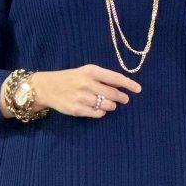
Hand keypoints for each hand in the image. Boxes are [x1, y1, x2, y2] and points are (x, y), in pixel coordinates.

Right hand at [3, 65, 141, 119]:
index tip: (138, 89)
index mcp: (90, 71)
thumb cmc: (71, 78)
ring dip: (111, 106)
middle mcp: (86, 83)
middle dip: (121, 98)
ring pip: (107, 106)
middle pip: (113, 94)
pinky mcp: (77, 110)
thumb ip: (102, 78)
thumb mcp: (85, 72)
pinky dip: (101, 113)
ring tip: (108, 104)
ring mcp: (81, 98)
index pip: (115, 78)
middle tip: (124, 100)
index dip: (129, 84)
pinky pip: (98, 114)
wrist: (47, 87)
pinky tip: (98, 109)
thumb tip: (122, 87)